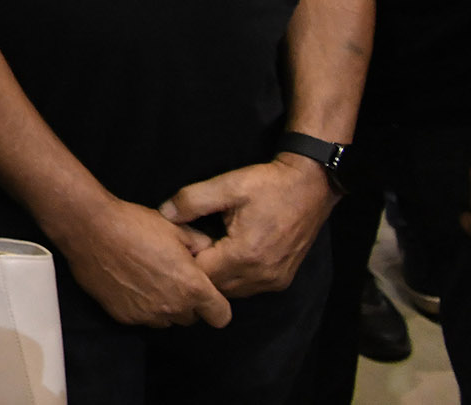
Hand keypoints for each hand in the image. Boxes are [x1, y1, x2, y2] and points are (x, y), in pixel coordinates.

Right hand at [55, 196, 232, 328]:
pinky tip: (129, 283)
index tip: (206, 293)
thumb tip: (207, 252)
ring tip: (148, 280)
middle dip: (187, 302)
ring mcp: (147, 315)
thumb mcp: (175, 228)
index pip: (221, 316)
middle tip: (171, 278)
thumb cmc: (134, 224)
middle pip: (192, 318)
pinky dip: (140, 306)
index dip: (216, 305)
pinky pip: (141, 318)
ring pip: (166, 320)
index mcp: (192, 287)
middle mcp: (172, 307)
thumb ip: (200, 245)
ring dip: (164, 306)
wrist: (89, 228)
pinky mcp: (124, 316)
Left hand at [159, 156, 335, 297]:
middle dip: (198, 270)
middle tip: (187, 247)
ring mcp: (274, 280)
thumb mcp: (227, 185)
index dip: (184, 259)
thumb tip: (163, 214)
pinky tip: (225, 257)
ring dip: (216, 276)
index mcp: (245, 254)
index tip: (176, 243)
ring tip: (205, 250)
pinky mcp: (282, 280)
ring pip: (232, 291)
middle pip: (215, 287)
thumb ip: (191, 201)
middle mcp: (261, 275)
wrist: (311, 187)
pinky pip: (248, 287)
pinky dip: (233, 277)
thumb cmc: (268, 184)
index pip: (201, 273)